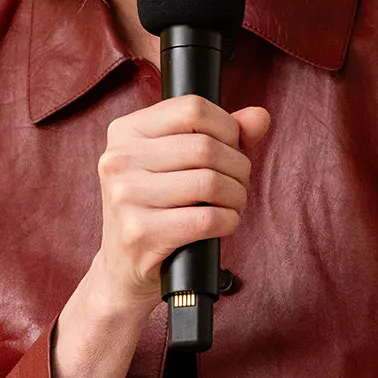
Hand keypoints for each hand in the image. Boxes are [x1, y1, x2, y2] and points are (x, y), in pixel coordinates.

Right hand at [48, 96, 271, 377]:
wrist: (123, 270)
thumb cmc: (157, 208)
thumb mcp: (179, 163)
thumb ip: (222, 135)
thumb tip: (259, 118)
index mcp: (124, 132)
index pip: (191, 107)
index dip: (227, 126)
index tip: (233, 145)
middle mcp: (118, 161)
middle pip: (206, 146)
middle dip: (237, 166)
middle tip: (238, 182)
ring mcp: (125, 198)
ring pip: (210, 182)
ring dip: (236, 195)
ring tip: (232, 204)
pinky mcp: (140, 234)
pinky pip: (208, 219)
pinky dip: (228, 220)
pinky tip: (223, 223)